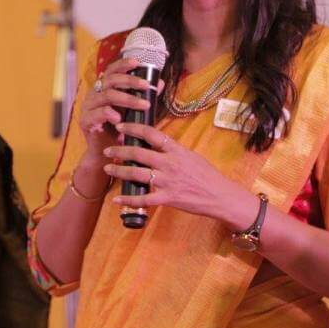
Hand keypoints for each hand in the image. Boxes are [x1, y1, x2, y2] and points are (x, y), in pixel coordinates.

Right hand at [78, 58, 160, 159]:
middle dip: (130, 81)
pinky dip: (110, 114)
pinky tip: (120, 119)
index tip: (138, 63)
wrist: (106, 152)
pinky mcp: (85, 120)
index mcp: (103, 89)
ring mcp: (88, 106)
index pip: (111, 70)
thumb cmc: (119, 129)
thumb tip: (160, 83)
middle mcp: (94, 94)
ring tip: (143, 105)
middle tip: (146, 86)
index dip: (123, 65)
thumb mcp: (133, 111)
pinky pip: (98, 112)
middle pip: (110, 80)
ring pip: (107, 95)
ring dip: (127, 99)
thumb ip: (143, 96)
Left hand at [102, 122, 256, 225]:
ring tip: (108, 168)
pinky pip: (144, 200)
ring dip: (119, 170)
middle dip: (120, 150)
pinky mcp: (167, 199)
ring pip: (136, 174)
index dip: (133, 129)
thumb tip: (155, 140)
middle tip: (108, 149)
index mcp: (176, 150)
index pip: (151, 134)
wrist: (220, 195)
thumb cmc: (207, 174)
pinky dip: (128, 200)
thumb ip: (172, 149)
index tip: (120, 127)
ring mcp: (167, 182)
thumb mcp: (190, 155)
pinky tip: (116, 200)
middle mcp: (169, 164)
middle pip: (138, 153)